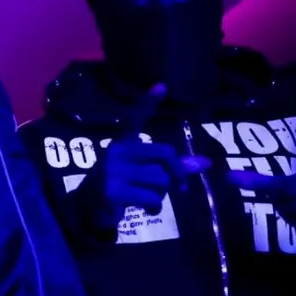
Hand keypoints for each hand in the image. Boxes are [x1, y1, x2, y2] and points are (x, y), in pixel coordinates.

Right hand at [90, 84, 210, 229]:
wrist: (89, 209)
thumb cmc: (122, 186)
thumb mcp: (145, 173)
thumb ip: (174, 166)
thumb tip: (206, 163)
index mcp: (124, 142)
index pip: (136, 117)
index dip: (149, 102)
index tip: (162, 86)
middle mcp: (117, 151)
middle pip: (166, 154)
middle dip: (177, 173)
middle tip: (178, 187)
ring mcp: (113, 170)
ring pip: (161, 179)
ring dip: (163, 194)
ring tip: (150, 198)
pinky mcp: (113, 191)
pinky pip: (152, 198)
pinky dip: (155, 207)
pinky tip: (147, 209)